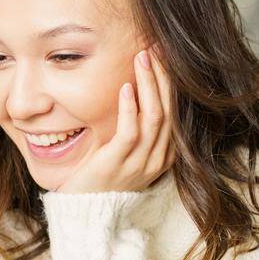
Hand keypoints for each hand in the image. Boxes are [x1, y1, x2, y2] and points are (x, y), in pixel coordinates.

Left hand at [57, 47, 174, 194]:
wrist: (85, 211)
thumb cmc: (101, 176)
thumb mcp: (125, 151)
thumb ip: (134, 127)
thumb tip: (132, 88)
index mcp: (163, 155)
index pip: (174, 112)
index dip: (170, 83)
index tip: (163, 56)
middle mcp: (157, 159)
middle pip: (168, 109)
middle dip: (163, 76)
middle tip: (155, 48)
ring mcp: (140, 163)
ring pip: (154, 116)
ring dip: (148, 84)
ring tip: (141, 58)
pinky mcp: (118, 164)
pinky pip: (130, 131)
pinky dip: (130, 107)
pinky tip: (125, 88)